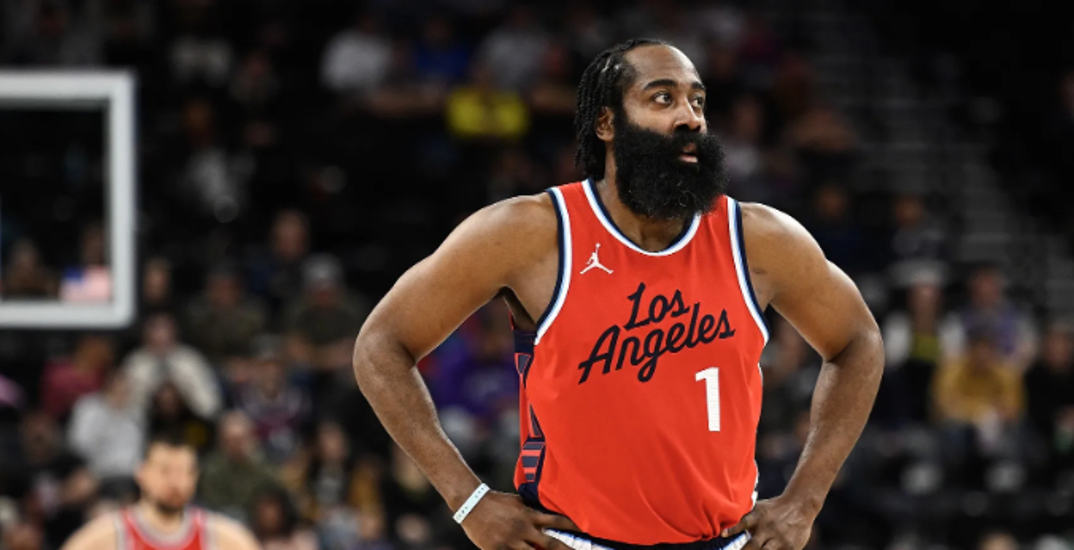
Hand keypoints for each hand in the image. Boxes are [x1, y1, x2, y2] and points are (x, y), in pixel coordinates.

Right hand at [459, 491, 578, 549]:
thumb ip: (532, 508)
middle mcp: (523, 529)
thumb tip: (547, 511)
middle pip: (551, 544)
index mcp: (529, 516)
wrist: (471, 504)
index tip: (587, 532)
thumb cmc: (496, 502)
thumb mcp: (518, 501)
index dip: (573, 527)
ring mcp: (511, 542)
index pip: (557, 522)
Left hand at [722, 496, 815, 549]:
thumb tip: (726, 525)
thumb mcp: (759, 508)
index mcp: (759, 517)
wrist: (800, 505)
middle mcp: (768, 528)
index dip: (733, 529)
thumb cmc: (774, 508)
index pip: (743, 523)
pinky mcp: (790, 547)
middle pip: (754, 544)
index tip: (723, 535)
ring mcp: (780, 539)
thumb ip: (746, 517)